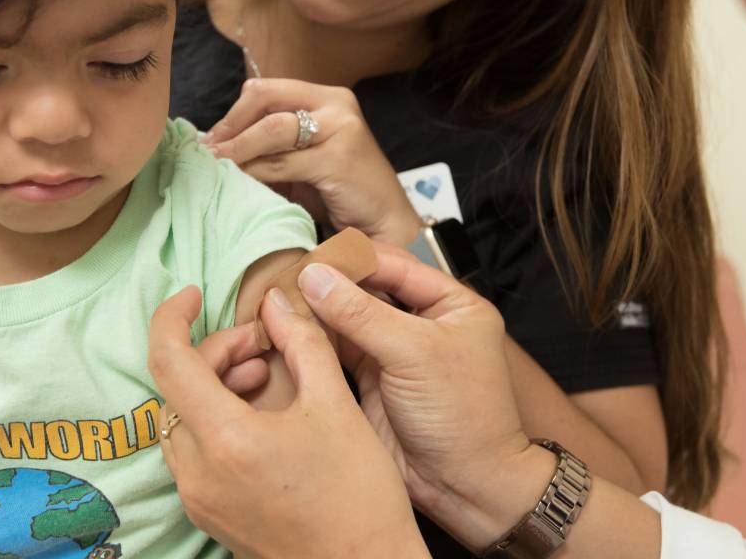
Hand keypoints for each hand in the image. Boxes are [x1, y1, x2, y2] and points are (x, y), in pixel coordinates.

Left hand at [147, 286, 427, 557]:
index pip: (168, 360)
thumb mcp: (336, 405)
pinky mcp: (209, 515)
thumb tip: (277, 302)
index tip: (192, 294)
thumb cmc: (359, 495)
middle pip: (177, 388)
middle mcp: (198, 472)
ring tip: (266, 378)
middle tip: (264, 346)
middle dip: (216, 353)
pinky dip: (216, 421)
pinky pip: (193, 452)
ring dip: (215, 387)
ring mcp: (199, 499)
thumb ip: (302, 343)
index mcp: (225, 439)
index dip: (172, 317)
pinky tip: (260, 417)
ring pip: (182, 420)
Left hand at [200, 78, 422, 245]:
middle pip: (265, 100)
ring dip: (237, 150)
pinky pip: (281, 162)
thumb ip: (272, 145)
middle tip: (208, 152)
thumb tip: (218, 144)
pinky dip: (254, 172)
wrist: (384, 223)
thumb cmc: (341, 192)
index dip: (234, 113)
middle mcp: (337, 104)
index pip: (267, 90)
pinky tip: (240, 182)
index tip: (212, 138)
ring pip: (271, 130)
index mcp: (327, 97)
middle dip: (230, 126)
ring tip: (216, 166)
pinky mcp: (339, 158)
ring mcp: (341, 128)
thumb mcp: (303, 159)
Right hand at [294, 245, 534, 528]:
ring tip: (279, 301)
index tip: (310, 258)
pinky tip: (287, 330)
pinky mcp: (373, 380)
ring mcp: (396, 352)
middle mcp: (423, 323)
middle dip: (329, 285)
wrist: (466, 487)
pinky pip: (338, 350)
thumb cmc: (464, 417)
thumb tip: (314, 276)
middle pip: (368, 290)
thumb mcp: (414, 353)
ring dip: (317, 312)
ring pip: (348, 320)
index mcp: (452, 304)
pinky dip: (314, 341)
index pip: (395, 265)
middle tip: (286, 278)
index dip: (352, 260)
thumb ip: (362, 313)